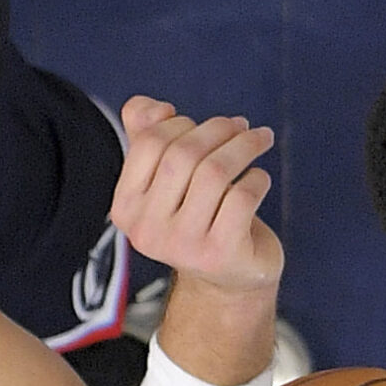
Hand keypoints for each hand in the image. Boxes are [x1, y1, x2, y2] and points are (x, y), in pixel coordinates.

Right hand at [106, 96, 282, 294]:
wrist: (228, 280)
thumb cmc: (199, 218)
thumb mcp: (169, 179)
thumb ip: (148, 136)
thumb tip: (148, 106)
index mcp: (126, 208)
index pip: (150, 143)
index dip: (183, 123)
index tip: (210, 125)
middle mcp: (146, 230)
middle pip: (183, 155)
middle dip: (219, 130)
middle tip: (242, 126)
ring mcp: (182, 246)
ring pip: (216, 172)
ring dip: (244, 146)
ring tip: (259, 139)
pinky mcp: (219, 254)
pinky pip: (242, 197)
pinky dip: (257, 179)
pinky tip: (259, 180)